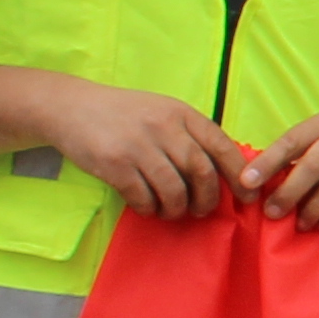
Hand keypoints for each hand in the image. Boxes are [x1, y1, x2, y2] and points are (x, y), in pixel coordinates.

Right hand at [34, 76, 238, 217]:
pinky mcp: (114, 164)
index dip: (239, 174)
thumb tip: (225, 170)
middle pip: (201, 171)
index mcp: (180, 113)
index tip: (247, 197)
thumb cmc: (124, 114)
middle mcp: (163, 126)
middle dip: (208, 198)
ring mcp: (138, 145)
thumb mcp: (162, 112)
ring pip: (174, 190)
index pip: (221, 145)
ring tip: (172, 210)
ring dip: (178, 208)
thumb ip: (190, 134)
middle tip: (202, 210)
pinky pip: (143, 197)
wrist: (71, 107)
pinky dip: (150, 208)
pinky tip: (147, 206)